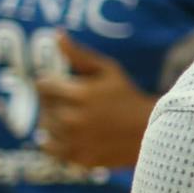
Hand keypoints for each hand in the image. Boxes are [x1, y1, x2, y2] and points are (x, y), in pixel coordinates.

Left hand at [34, 33, 154, 169]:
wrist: (150, 132)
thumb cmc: (128, 96)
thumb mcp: (108, 70)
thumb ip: (78, 55)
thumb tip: (57, 34)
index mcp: (79, 94)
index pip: (43, 85)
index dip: (52, 83)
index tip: (65, 86)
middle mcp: (72, 119)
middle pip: (44, 107)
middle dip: (56, 103)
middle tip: (75, 103)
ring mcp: (74, 141)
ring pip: (45, 128)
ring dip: (55, 122)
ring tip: (76, 119)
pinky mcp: (77, 158)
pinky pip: (50, 150)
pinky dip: (55, 142)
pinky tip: (71, 135)